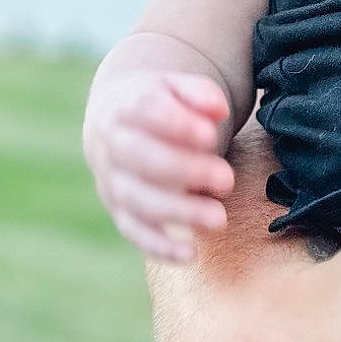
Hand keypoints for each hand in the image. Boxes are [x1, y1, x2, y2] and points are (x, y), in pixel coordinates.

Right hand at [83, 70, 234, 261]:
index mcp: (125, 106)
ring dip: (178, 211)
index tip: (209, 134)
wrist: (119, 124)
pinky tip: (189, 254)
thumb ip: (199, 93)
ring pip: (138, 199)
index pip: (145, 111)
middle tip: (227, 179)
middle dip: (185, 170)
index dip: (176, 124)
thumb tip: (217, 109)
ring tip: (219, 219)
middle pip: (141, 158)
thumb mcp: (178, 88)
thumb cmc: (163, 105)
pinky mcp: (121, 212)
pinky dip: (158, 245)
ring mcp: (113, 181)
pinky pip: (135, 231)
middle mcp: (113, 145)